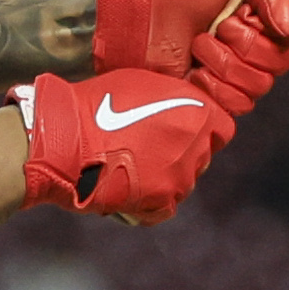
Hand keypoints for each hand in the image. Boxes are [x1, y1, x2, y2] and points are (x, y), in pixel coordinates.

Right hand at [11, 69, 230, 224]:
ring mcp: (179, 179)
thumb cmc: (99, 104)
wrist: (66, 138)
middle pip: (201, 156)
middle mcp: (195, 148)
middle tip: (151, 147)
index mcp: (197, 115)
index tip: (186, 129)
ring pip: (183, 182)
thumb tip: (181, 105)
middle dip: (182, 152)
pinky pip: (163, 206)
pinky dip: (149, 200)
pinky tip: (129, 187)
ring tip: (132, 167)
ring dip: (165, 177)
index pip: (222, 128)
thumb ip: (173, 97)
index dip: (205, 128)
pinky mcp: (158, 204)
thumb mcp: (145, 83)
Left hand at [94, 0, 288, 119]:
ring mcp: (240, 74)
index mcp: (266, 13)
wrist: (140, 20)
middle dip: (247, 42)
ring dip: (224, 62)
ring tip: (199, 44)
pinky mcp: (220, 99)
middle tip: (219, 25)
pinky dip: (212, 85)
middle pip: (283, 60)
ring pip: (260, 84)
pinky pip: (237, 103)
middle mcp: (259, 45)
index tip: (265, 17)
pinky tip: (194, 71)